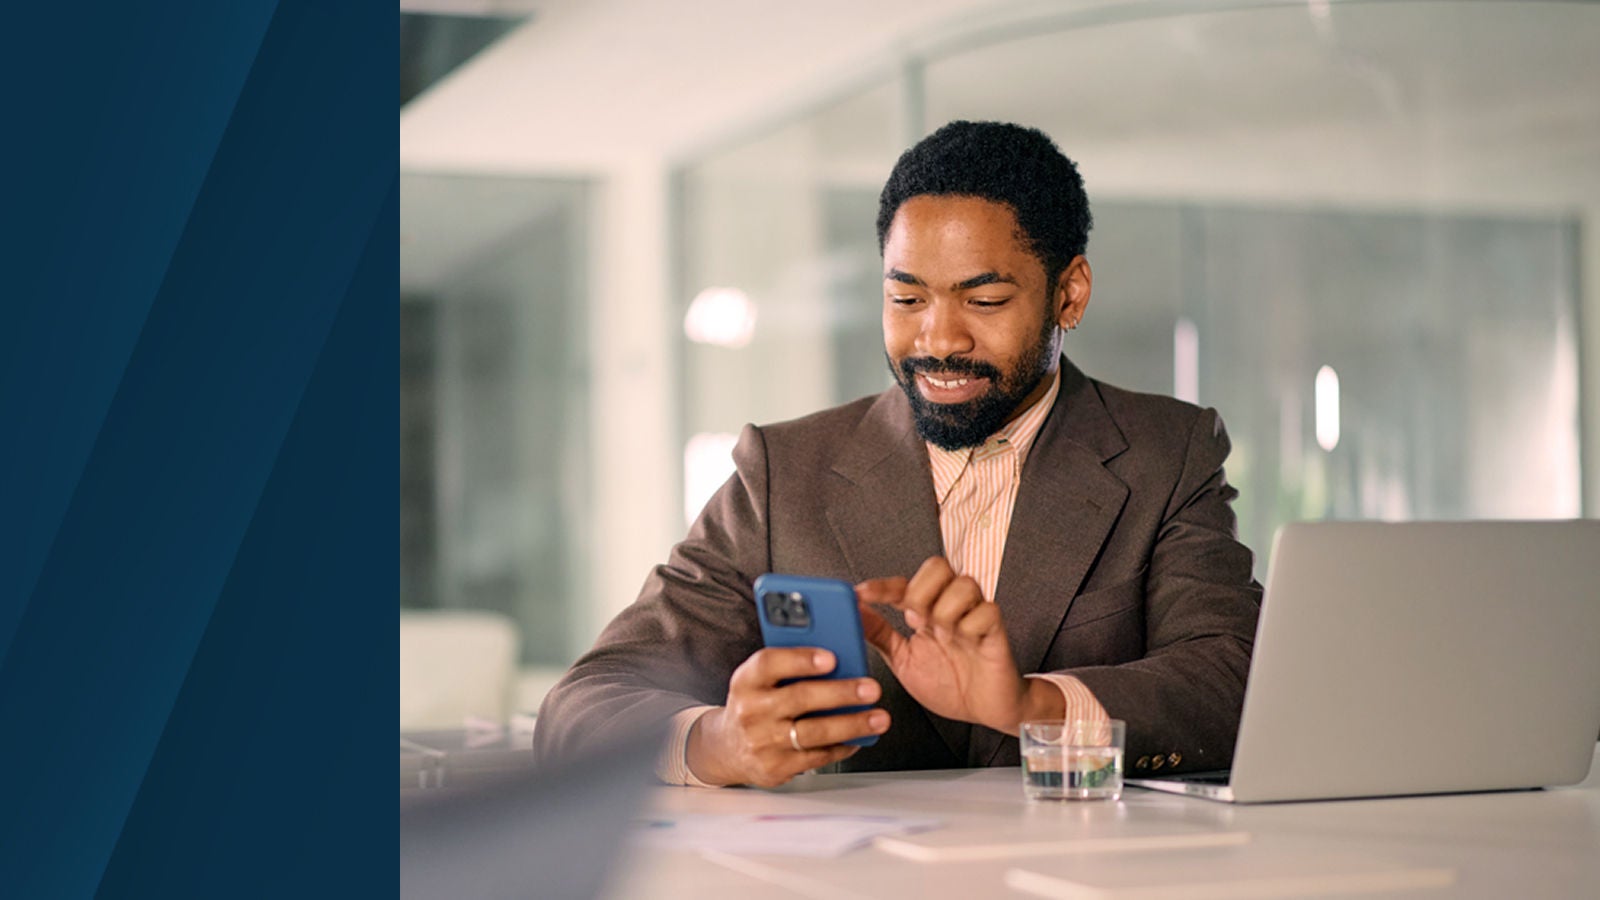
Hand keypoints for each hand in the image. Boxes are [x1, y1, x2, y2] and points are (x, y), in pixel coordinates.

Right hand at [685, 647, 890, 787]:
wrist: (727, 748)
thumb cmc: (754, 705)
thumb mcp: (759, 681)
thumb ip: (789, 667)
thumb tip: (839, 656)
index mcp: (746, 681)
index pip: (769, 664)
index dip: (801, 659)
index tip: (832, 657)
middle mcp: (751, 711)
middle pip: (800, 698)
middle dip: (841, 693)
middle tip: (871, 688)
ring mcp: (763, 742)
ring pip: (814, 732)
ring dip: (852, 725)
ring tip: (878, 717)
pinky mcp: (776, 768)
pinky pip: (817, 757)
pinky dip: (843, 746)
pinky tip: (859, 737)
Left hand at [857, 557, 1060, 735]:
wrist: (983, 711)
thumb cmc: (948, 684)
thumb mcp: (902, 660)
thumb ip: (879, 634)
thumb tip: (853, 611)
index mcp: (926, 613)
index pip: (904, 584)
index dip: (882, 585)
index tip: (861, 594)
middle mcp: (949, 608)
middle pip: (938, 566)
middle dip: (921, 591)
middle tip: (916, 619)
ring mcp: (973, 617)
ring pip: (964, 583)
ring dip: (947, 609)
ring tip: (945, 634)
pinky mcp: (995, 631)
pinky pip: (987, 610)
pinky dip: (972, 625)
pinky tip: (967, 641)